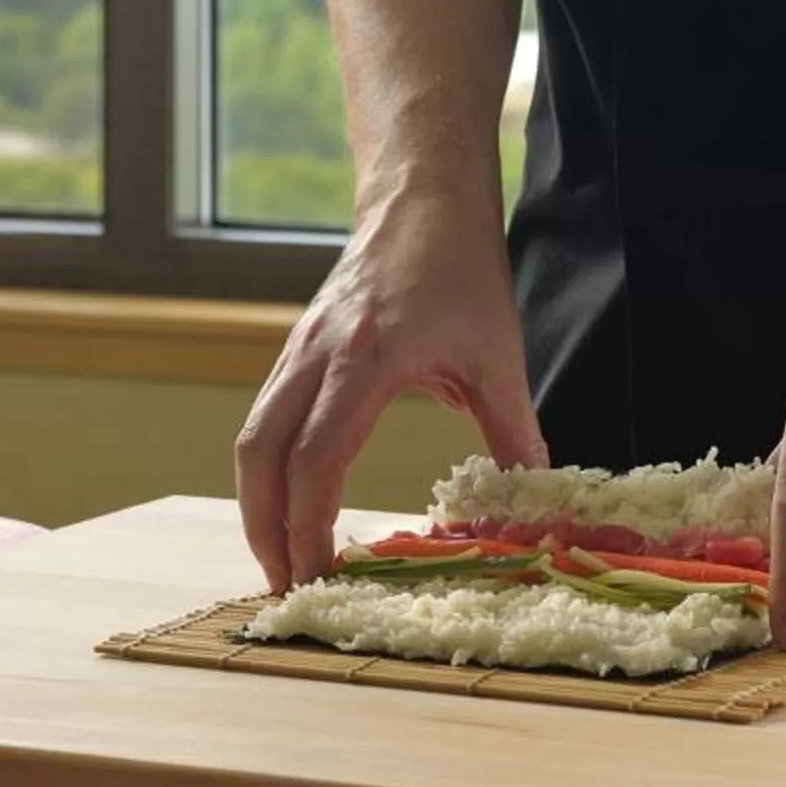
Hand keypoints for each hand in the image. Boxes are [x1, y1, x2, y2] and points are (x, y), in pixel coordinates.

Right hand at [235, 188, 542, 591]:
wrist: (421, 200)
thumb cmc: (462, 271)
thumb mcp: (500, 357)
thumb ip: (515, 435)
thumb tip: (534, 506)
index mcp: (365, 358)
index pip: (315, 457)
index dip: (308, 523)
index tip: (318, 573)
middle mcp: (316, 355)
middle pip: (259, 454)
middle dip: (264, 527)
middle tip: (285, 586)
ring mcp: (297, 351)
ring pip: (251, 438)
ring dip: (257, 504)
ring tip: (281, 560)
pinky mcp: (295, 352)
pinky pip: (264, 420)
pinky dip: (266, 472)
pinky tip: (287, 506)